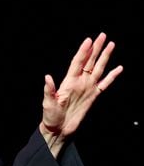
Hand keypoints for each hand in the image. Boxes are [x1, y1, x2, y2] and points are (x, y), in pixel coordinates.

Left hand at [40, 32, 122, 151]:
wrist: (59, 129)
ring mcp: (87, 88)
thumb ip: (49, 90)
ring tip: (111, 45)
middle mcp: (79, 82)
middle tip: (103, 35)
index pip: (77, 62)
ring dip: (104, 57)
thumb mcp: (48, 103)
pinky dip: (112, 76)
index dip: (83, 51)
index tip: (89, 40)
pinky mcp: (93, 96)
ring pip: (98, 68)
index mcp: (69, 81)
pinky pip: (105, 83)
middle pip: (89, 61)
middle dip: (96, 48)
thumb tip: (47, 77)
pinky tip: (118, 68)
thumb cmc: (51, 117)